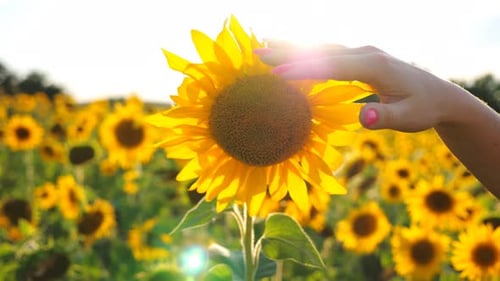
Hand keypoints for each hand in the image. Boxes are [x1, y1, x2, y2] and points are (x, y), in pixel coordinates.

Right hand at [255, 44, 458, 131]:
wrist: (439, 96)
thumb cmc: (423, 109)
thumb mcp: (409, 119)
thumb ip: (386, 119)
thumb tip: (362, 120)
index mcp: (375, 66)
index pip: (332, 66)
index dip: (303, 71)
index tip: (275, 75)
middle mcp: (366, 53)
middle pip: (320, 50)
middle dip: (287, 52)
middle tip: (255, 52)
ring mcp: (362, 53)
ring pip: (321, 47)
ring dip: (292, 47)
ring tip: (263, 47)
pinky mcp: (359, 58)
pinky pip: (327, 52)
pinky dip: (305, 52)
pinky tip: (289, 53)